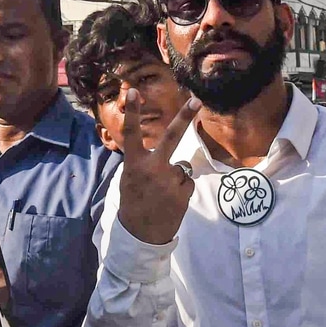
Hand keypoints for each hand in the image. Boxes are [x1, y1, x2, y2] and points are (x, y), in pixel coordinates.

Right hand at [116, 88, 201, 245]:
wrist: (141, 234)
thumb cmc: (133, 202)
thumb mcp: (129, 179)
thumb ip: (141, 163)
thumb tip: (160, 154)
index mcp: (134, 164)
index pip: (131, 133)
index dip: (131, 112)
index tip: (133, 91)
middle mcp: (152, 168)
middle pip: (171, 137)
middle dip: (184, 117)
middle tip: (196, 100)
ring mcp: (169, 180)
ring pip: (181, 167)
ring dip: (175, 177)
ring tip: (163, 194)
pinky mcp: (183, 191)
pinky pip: (187, 181)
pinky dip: (182, 189)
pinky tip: (171, 200)